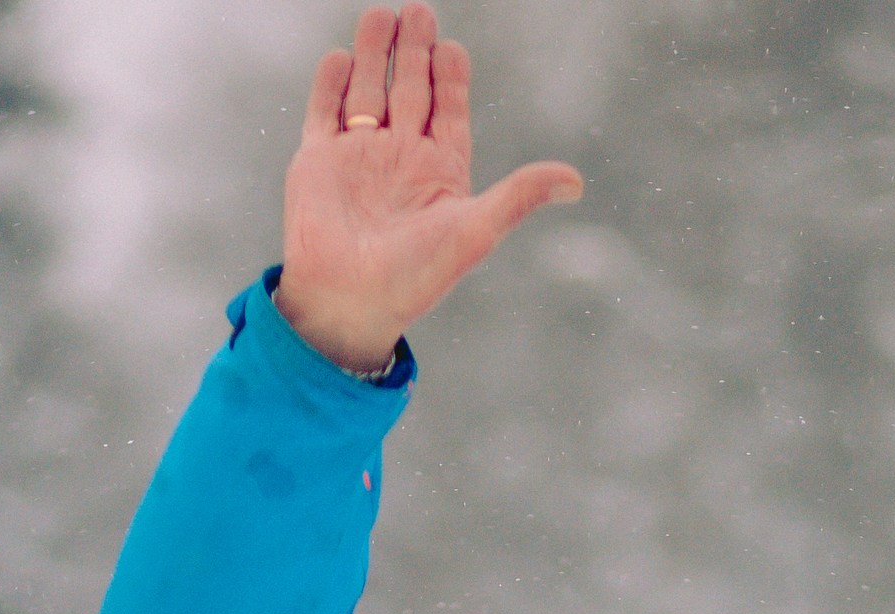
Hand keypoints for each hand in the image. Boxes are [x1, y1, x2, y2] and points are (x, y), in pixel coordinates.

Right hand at [275, 4, 581, 372]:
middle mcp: (400, 160)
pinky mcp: (318, 161)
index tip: (452, 47)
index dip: (450, 77)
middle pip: (409, 90)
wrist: (350, 303)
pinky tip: (341, 57)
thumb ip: (519, 196)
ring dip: (374, 52)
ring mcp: (358, 157)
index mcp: (439, 173)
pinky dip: (332, 83)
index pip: (448, 111)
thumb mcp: (475, 231)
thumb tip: (576, 181)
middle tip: (419, 9)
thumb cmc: (415, 276)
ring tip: (381, 14)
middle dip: (413, 50)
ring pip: (368, 90)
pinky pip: (324, 111)